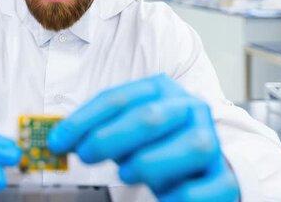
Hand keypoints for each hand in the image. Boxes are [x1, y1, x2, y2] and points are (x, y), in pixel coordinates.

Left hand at [47, 74, 238, 201]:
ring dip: (148, 162)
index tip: (57, 141)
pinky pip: (207, 187)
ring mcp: (210, 141)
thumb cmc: (154, 142)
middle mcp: (189, 109)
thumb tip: (58, 139)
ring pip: (189, 146)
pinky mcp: (224, 177)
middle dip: (109, 138)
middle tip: (85, 155)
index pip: (118, 99)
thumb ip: (97, 129)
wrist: (199, 163)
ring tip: (126, 173)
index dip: (83, 121)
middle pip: (150, 117)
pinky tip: (162, 196)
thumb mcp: (124, 128)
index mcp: (161, 90)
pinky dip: (180, 196)